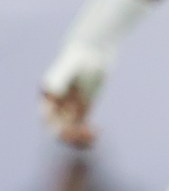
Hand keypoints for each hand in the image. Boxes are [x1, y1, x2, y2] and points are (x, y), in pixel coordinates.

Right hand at [40, 0, 154, 148]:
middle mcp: (56, 106)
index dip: (58, 129)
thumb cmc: (79, 57)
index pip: (48, 121)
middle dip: (71, 137)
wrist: (93, 52)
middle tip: (87, 135)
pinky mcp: (83, 108)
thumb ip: (59, 78)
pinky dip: (88, 133)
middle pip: (59, 130)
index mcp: (48, 99)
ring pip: (71, 132)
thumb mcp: (69, 67)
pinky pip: (82, 127)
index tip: (73, 128)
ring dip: (79, 139)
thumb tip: (51, 92)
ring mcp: (69, 108)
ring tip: (93, 137)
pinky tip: (98, 132)